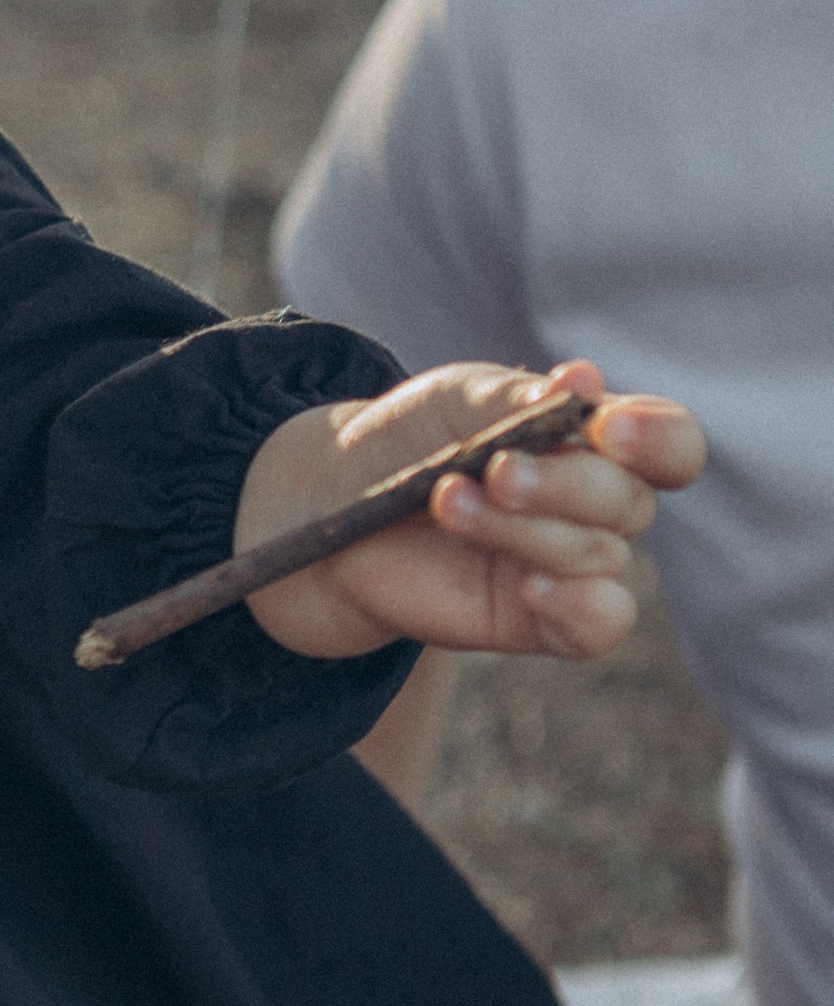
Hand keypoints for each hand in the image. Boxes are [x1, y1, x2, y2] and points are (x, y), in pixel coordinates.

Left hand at [239, 357, 705, 663]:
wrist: (336, 505)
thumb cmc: (411, 440)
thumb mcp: (457, 399)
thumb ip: (519, 396)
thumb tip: (579, 382)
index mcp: (595, 439)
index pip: (670, 443)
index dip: (656, 438)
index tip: (605, 426)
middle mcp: (598, 504)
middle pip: (628, 500)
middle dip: (559, 483)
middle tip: (492, 471)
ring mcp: (574, 564)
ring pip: (595, 555)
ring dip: (519, 528)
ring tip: (447, 503)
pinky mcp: (541, 619)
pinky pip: (599, 623)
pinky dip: (575, 604)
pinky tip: (529, 587)